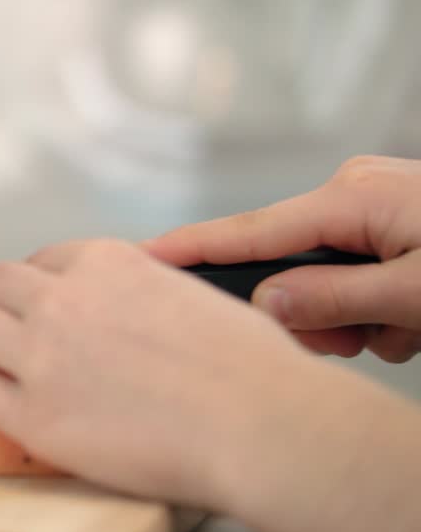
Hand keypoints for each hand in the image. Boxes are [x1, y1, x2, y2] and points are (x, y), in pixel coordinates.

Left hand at [0, 239, 333, 505]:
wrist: (258, 422)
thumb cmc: (253, 370)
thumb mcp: (199, 299)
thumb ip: (153, 296)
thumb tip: (146, 307)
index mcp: (109, 263)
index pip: (46, 260)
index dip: (20, 275)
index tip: (8, 283)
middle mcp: (63, 299)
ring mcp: (40, 354)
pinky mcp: (29, 411)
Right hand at [144, 155, 420, 362]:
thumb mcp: (419, 291)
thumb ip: (336, 298)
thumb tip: (266, 302)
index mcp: (354, 198)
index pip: (249, 232)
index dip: (190, 249)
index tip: (138, 257)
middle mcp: (354, 192)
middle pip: (286, 267)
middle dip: (317, 315)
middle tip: (367, 338)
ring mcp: (373, 205)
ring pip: (322, 281)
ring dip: (359, 319)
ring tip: (409, 328)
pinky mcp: (390, 222)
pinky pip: (353, 276)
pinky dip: (380, 309)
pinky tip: (415, 317)